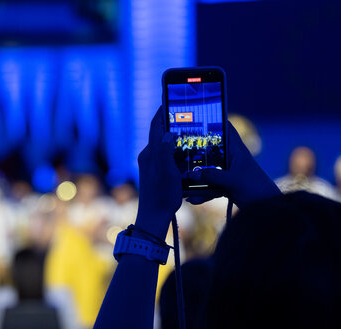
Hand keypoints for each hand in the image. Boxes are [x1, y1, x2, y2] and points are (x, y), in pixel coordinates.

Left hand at [135, 107, 181, 238]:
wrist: (154, 219)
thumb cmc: (161, 196)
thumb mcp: (166, 171)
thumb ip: (165, 150)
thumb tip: (167, 132)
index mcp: (149, 153)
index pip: (155, 125)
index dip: (163, 111)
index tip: (171, 98)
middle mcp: (149, 157)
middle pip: (161, 133)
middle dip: (173, 122)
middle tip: (188, 113)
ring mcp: (152, 166)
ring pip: (165, 145)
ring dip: (177, 137)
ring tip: (191, 131)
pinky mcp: (157, 175)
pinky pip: (168, 157)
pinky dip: (178, 151)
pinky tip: (189, 154)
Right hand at [186, 120, 280, 207]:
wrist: (267, 207)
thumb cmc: (255, 188)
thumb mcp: (232, 180)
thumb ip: (211, 176)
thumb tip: (191, 174)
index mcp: (236, 150)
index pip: (226, 129)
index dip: (214, 121)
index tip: (198, 118)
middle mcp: (231, 159)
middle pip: (211, 150)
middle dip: (197, 152)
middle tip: (179, 150)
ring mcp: (228, 173)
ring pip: (208, 170)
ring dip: (197, 177)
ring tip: (182, 182)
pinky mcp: (226, 186)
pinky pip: (210, 187)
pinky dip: (202, 192)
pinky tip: (193, 199)